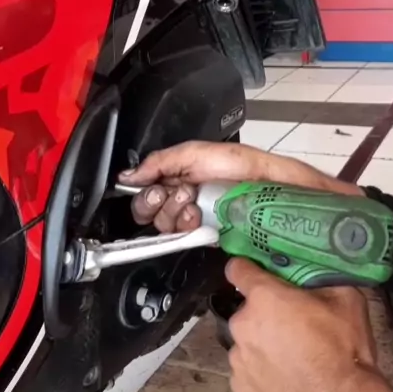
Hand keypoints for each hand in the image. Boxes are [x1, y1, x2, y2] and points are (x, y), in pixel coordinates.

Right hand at [119, 141, 273, 233]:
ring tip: (194, 201)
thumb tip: (127, 176)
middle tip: (180, 192)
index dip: (144, 194)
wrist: (265, 184)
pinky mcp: (203, 234)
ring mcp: (192, 217)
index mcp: (174, 176)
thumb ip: (158, 162)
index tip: (156, 188)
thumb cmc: (237, 165)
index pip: (143, 193)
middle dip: (160, 203)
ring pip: (164, 226)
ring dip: (176, 213)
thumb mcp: (194, 153)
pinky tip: (199, 218)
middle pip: (149, 213)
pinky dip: (187, 227)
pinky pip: (182, 238)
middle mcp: (180, 197)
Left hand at [226, 259, 376, 391]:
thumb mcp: (346, 299)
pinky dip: (261, 373)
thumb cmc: (344, 351)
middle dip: (266, 315)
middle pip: (247, 311)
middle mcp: (243, 324)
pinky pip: (247, 372)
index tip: (255, 273)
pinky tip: (285, 381)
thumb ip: (322, 281)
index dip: (246, 268)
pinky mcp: (240, 389)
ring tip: (292, 360)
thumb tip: (315, 277)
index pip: (237, 269)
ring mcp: (238, 359)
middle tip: (294, 328)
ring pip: (247, 343)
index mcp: (264, 297)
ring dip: (262, 346)